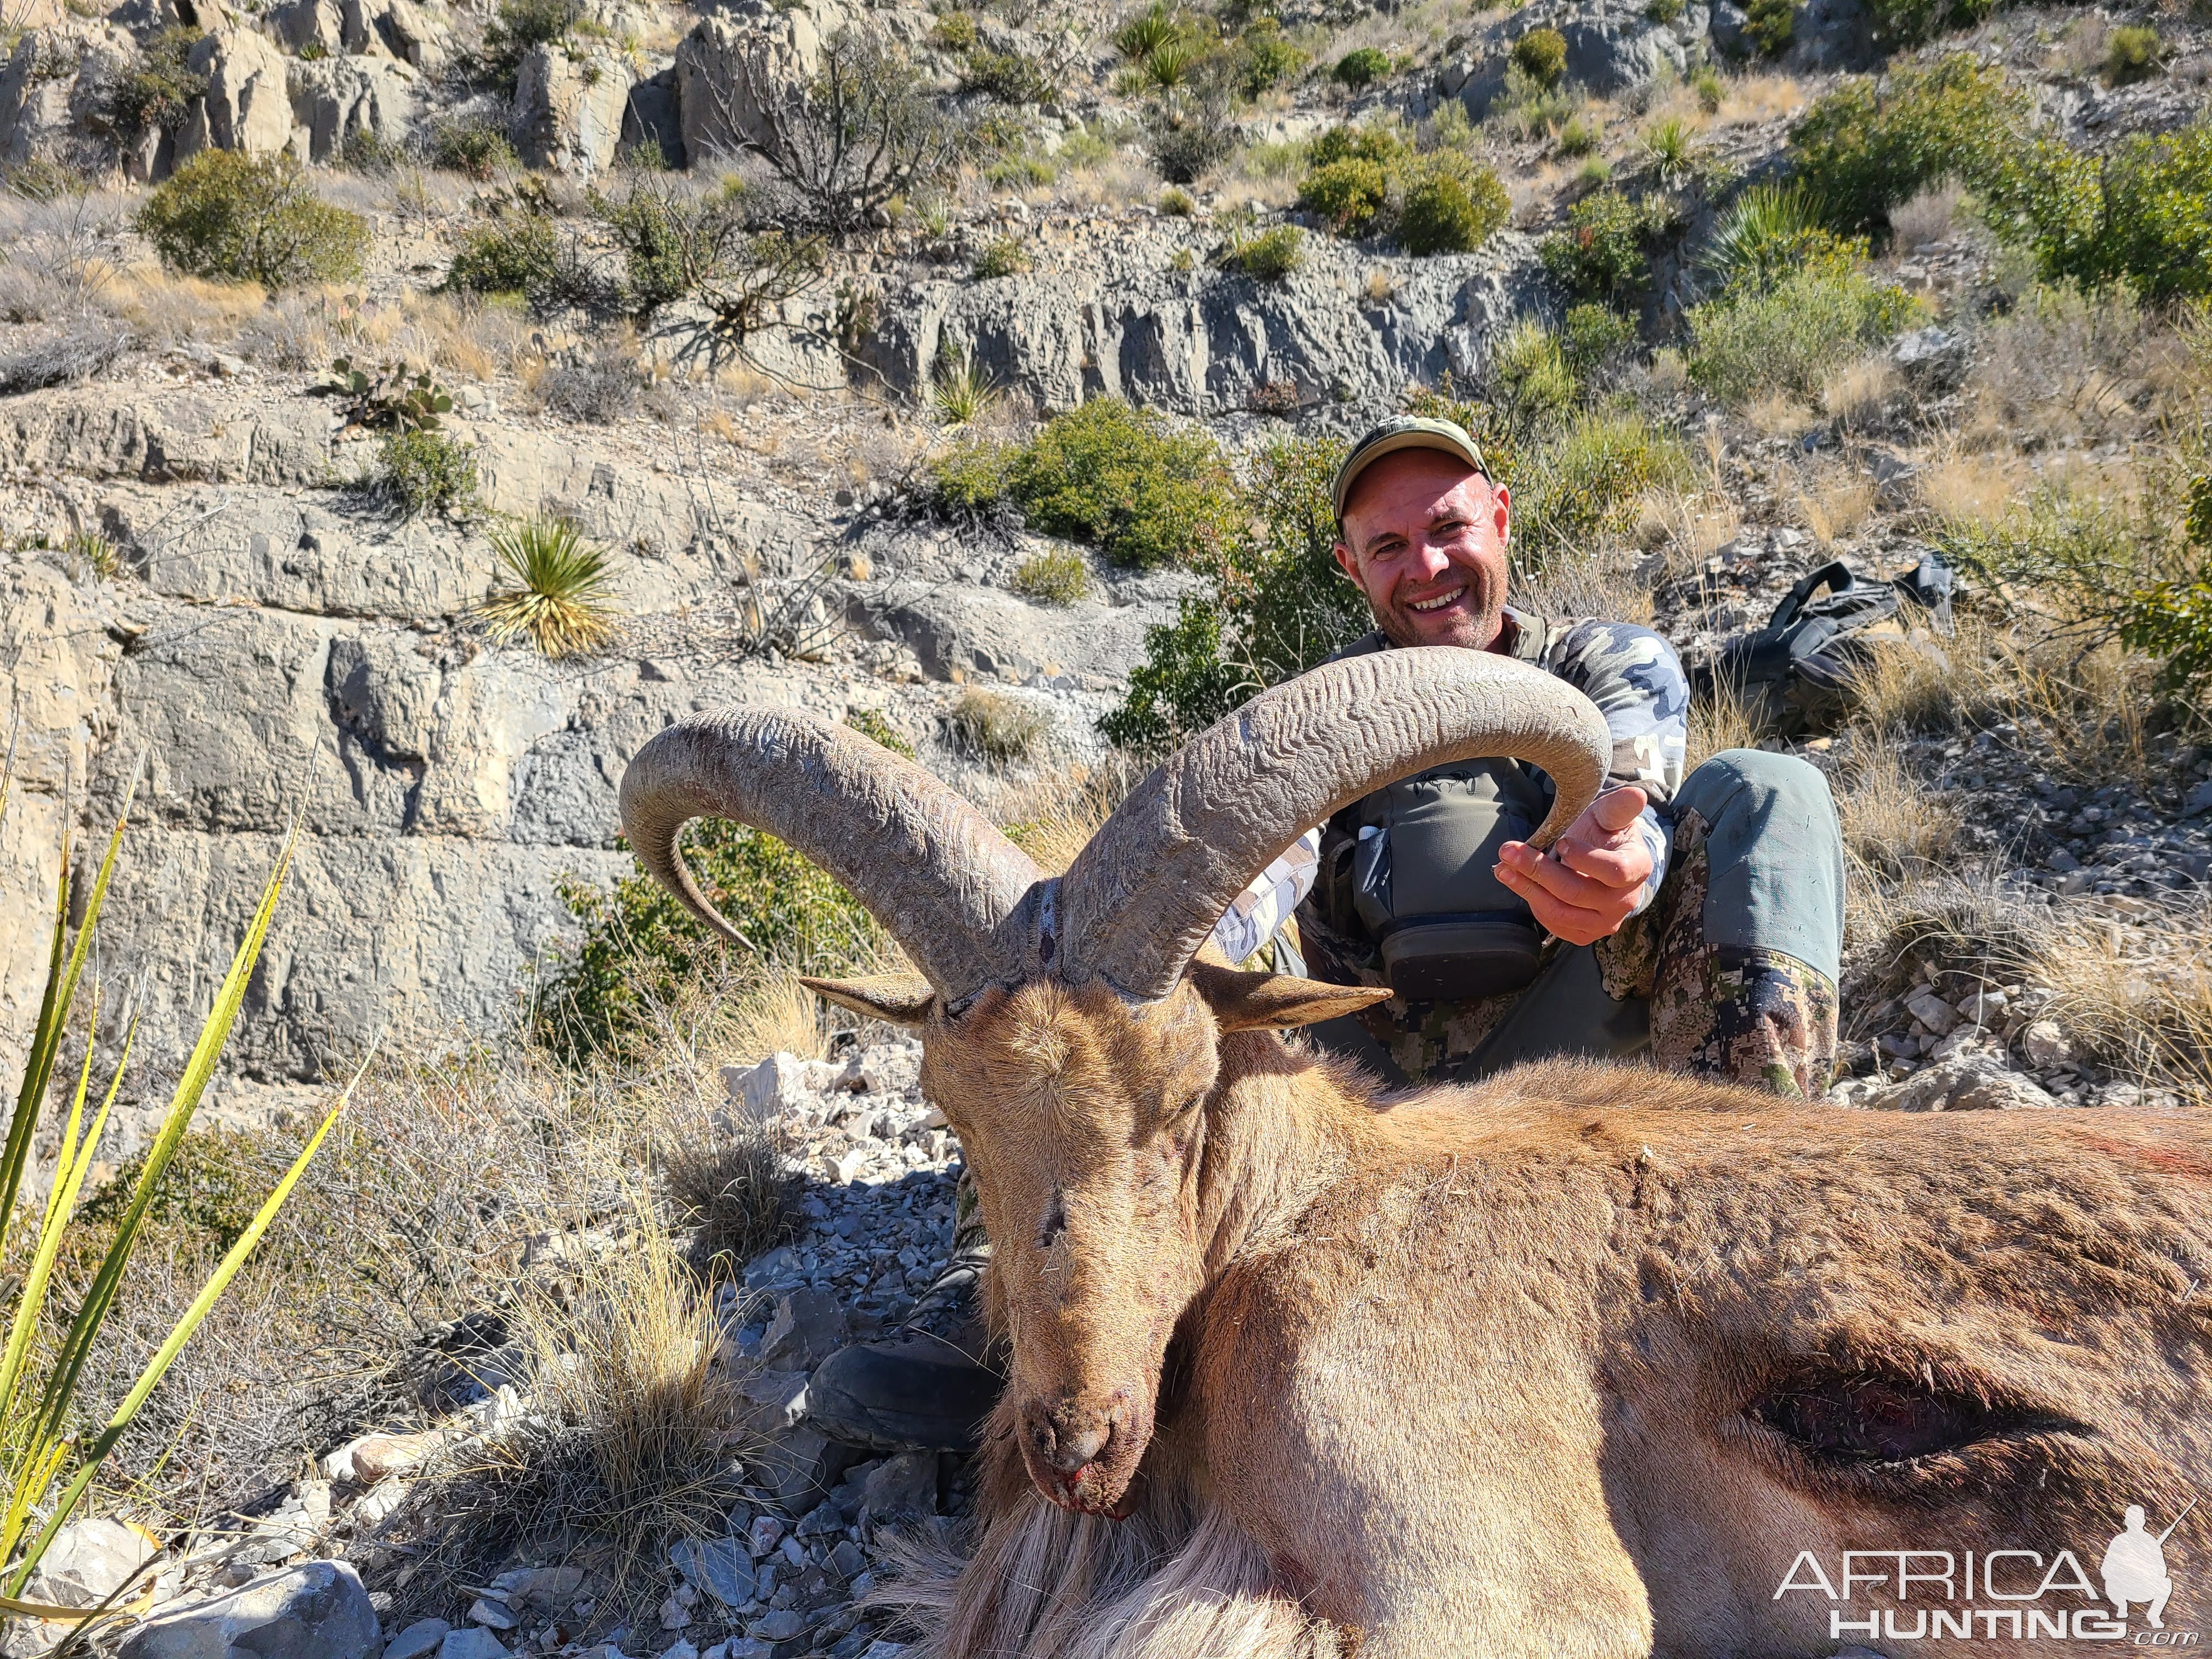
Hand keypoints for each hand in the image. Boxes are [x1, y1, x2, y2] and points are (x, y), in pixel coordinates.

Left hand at [1494, 787, 1653, 946]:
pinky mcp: (1584, 933)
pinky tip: (1516, 882)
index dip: (1584, 858)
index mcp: (1638, 868)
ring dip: (1527, 889)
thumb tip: (1636, 794)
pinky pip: (1555, 924)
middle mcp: (1625, 901)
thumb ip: (1619, 806)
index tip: (1560, 841)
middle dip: (1538, 870)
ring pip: (1561, 912)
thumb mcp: (1610, 815)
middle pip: (1576, 892)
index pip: (1614, 871)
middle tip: (1508, 850)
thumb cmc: (1605, 834)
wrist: (1603, 861)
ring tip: (1502, 868)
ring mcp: (1605, 922)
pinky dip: (1532, 903)